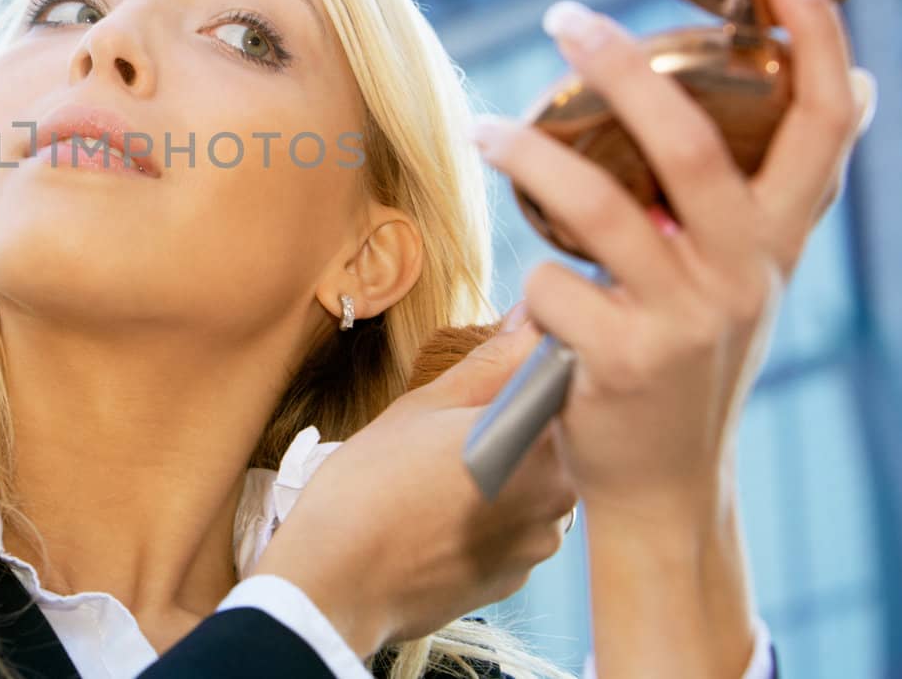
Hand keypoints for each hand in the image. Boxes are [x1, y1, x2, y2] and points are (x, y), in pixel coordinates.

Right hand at [252, 320, 577, 657]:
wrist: (338, 580)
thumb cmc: (371, 485)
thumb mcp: (426, 406)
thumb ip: (492, 363)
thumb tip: (530, 322)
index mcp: (543, 444)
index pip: (563, 390)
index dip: (528, 379)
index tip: (493, 383)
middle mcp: (558, 499)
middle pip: (552, 442)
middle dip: (514, 429)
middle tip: (452, 431)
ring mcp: (538, 546)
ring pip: (533, 488)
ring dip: (503, 475)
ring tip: (440, 478)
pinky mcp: (515, 579)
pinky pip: (514, 531)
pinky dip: (488, 518)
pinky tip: (439, 514)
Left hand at [470, 0, 876, 515]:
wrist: (665, 482)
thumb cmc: (690, 357)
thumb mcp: (745, 275)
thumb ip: (768, 197)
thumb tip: (854, 90)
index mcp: (778, 239)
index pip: (825, 120)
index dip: (813, 34)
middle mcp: (745, 273)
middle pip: (692, 142)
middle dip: (623, 69)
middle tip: (562, 18)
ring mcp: (687, 319)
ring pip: (599, 205)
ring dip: (529, 157)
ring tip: (484, 128)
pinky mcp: (624, 362)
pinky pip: (550, 286)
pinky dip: (530, 283)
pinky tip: (532, 304)